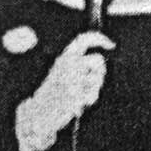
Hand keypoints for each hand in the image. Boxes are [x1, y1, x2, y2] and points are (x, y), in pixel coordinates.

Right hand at [16, 31, 114, 150]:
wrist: (39, 111)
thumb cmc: (54, 93)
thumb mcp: (63, 73)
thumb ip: (80, 65)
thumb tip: (101, 64)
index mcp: (64, 57)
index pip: (83, 40)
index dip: (100, 39)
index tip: (111, 44)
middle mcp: (67, 64)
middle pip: (98, 60)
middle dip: (101, 71)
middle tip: (94, 83)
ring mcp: (71, 78)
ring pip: (98, 78)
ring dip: (95, 88)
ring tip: (82, 95)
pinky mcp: (75, 93)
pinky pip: (94, 94)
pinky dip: (90, 100)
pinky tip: (79, 103)